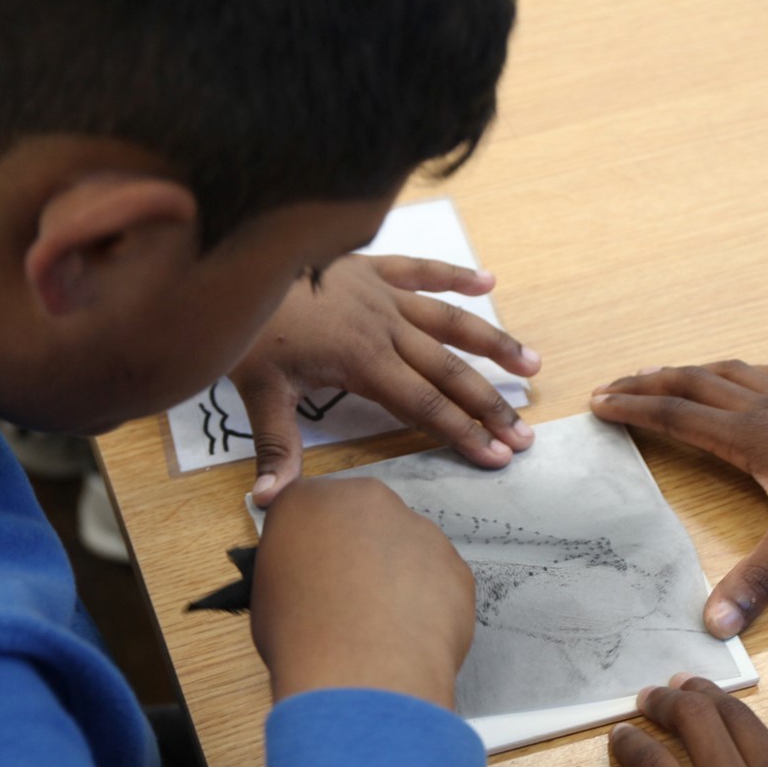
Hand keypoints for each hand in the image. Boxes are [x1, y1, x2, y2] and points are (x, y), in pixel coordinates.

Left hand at [232, 254, 541, 506]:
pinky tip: (489, 282)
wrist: (235, 264)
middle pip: (449, 371)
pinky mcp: (372, 268)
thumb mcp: (259, 393)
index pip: (425, 405)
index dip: (463, 433)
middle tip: (524, 433)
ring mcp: (382, 295)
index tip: (496, 456)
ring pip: (450, 321)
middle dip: (490, 406)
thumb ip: (275, 448)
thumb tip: (271, 502)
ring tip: (531, 365)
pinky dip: (456, 274)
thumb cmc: (247, 332)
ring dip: (493, 344)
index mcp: (363, 362)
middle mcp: (384, 329)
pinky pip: (422, 269)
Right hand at [250, 476, 474, 708]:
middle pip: (363, 519)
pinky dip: (427, 603)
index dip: (311, 539)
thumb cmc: (299, 637)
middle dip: (359, 550)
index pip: (307, 507)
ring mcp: (419, 530)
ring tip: (381, 624)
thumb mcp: (269, 593)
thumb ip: (291, 566)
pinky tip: (409, 634)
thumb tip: (305, 576)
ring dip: (397, 575)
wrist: (358, 672)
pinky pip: (439, 580)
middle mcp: (366, 501)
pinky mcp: (454, 565)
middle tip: (348, 596)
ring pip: (407, 547)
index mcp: (309, 501)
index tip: (313, 566)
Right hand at [590, 362, 767, 635]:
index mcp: (747, 436)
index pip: (676, 416)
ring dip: (690, 372)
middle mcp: (763, 410)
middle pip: (692, 385)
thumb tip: (715, 621)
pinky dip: (744, 373)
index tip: (598, 402)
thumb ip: (759, 578)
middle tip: (614, 385)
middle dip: (648, 384)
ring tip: (667, 373)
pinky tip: (749, 378)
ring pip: (728, 373)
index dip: (633, 409)